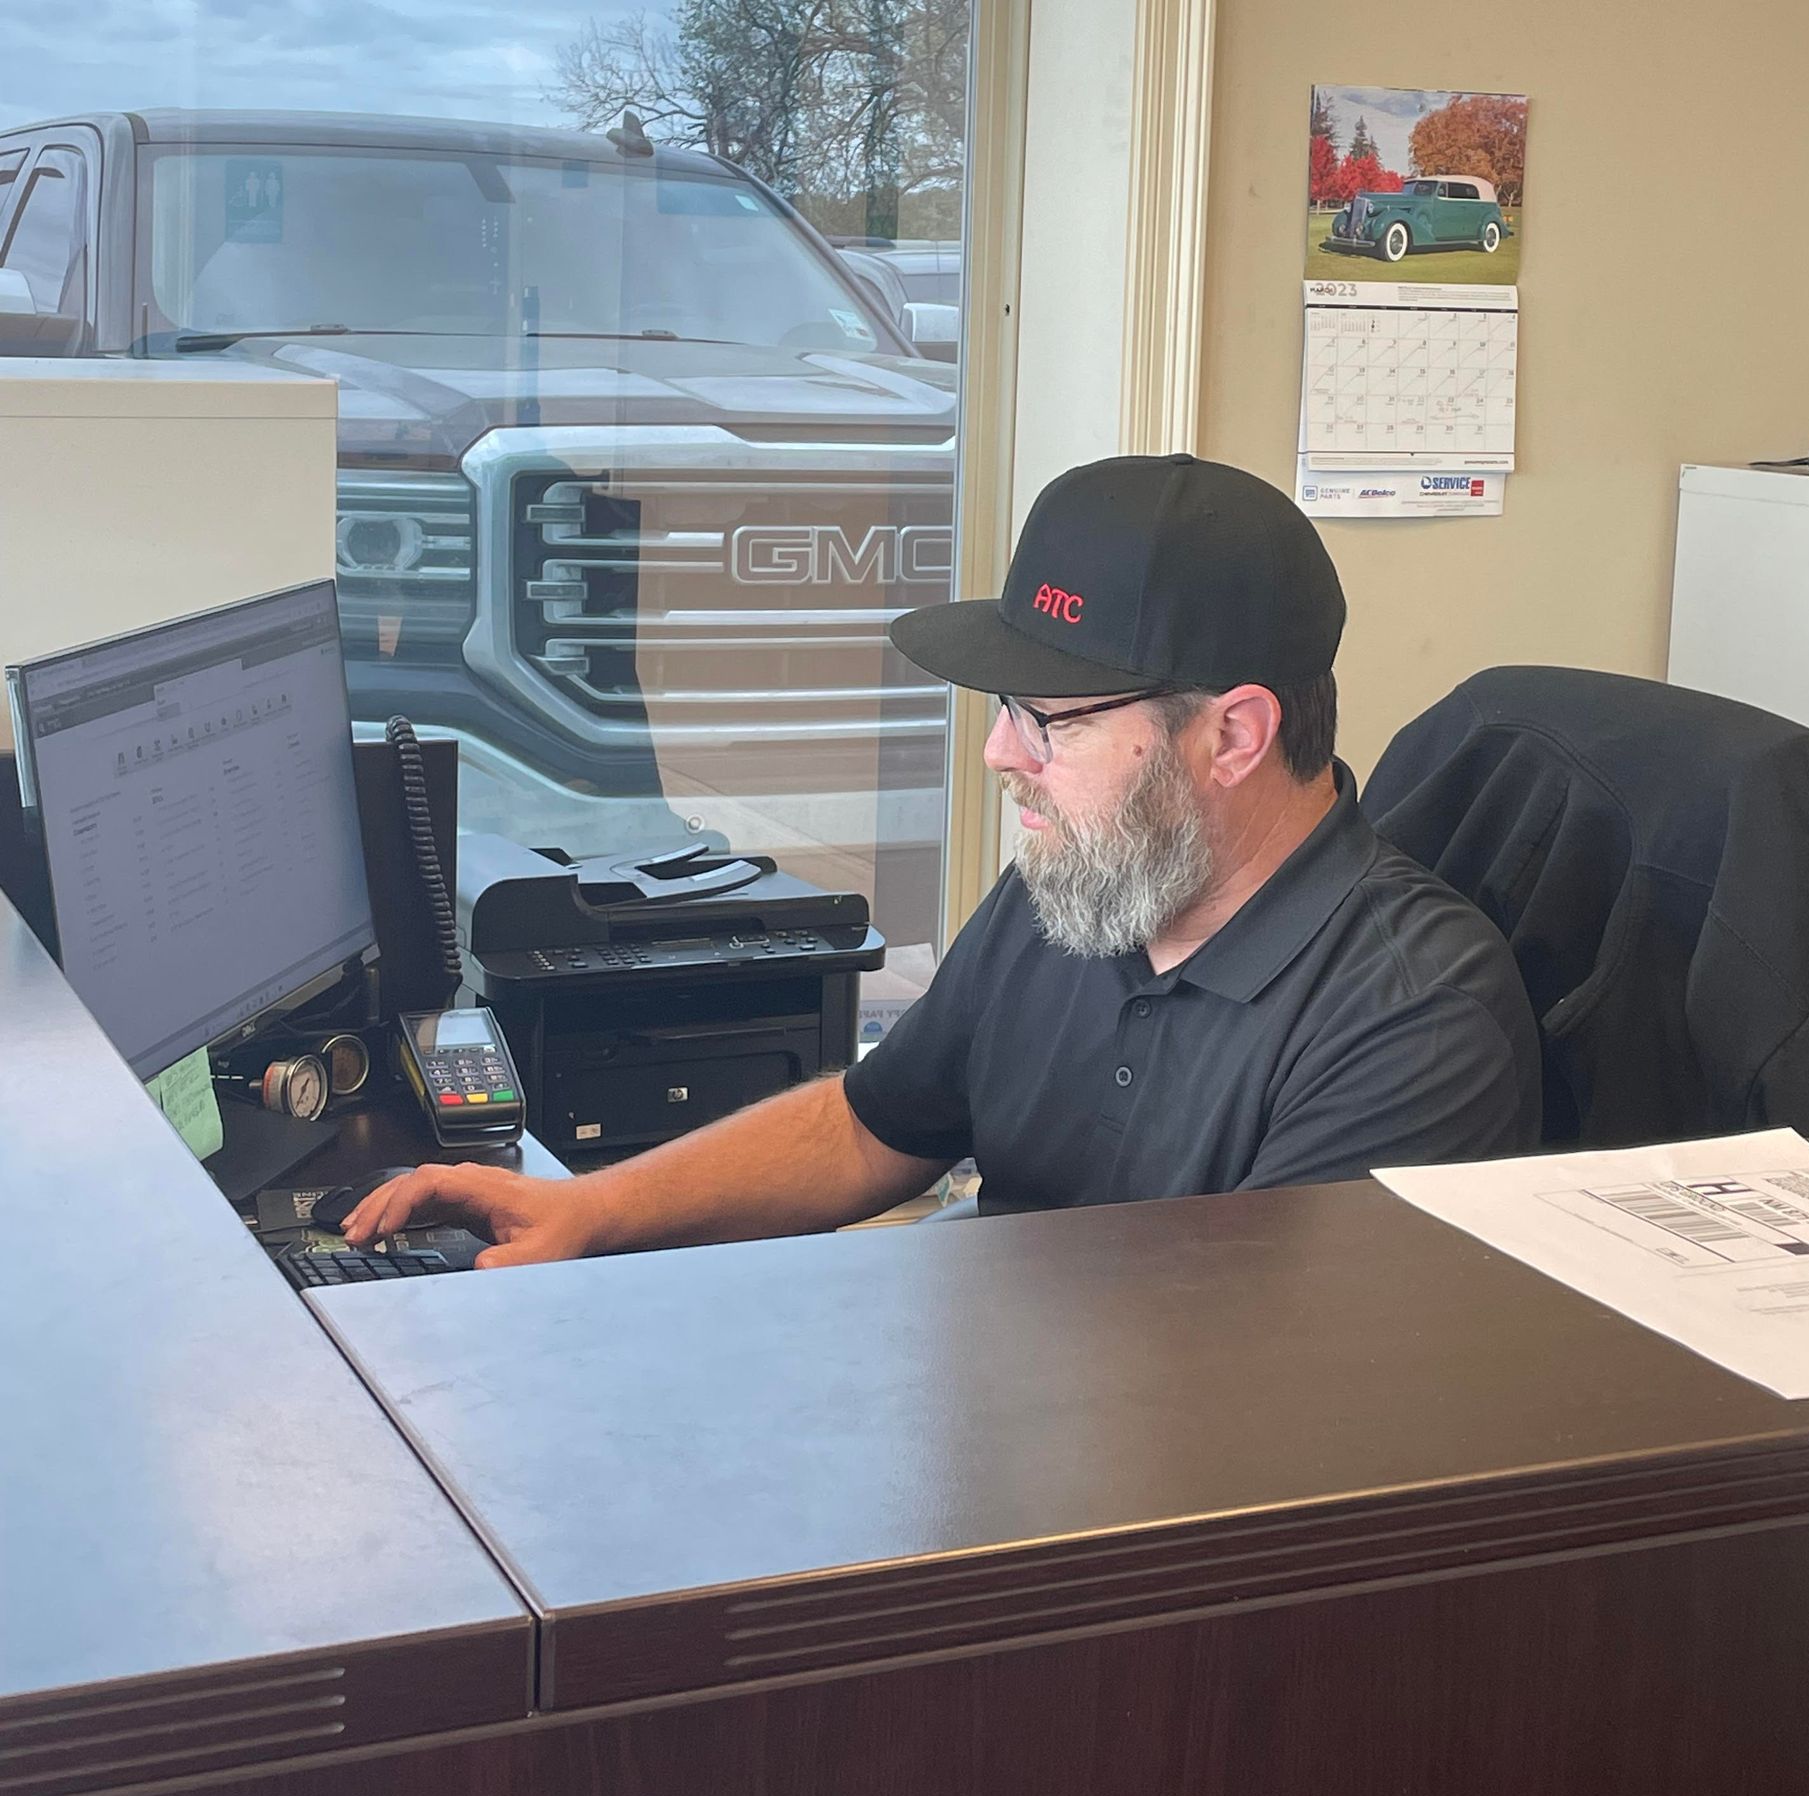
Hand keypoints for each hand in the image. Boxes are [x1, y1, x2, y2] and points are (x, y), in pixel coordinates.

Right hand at [339, 1162, 599, 1268]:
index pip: (429, 1183)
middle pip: (411, 1183)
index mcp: (483, 1187)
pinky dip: (397, 1215)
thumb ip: (509, 1262)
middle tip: (352, 1234)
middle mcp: (470, 1183)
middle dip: (378, 1206)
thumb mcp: (541, 1251)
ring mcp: (466, 1191)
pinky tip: (381, 1230)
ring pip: (412, 1190)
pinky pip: (422, 1203)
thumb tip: (478, 1269)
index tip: (383, 1229)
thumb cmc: (564, 1225)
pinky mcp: (465, 1204)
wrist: (582, 1213)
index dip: (400, 1203)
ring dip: (381, 1207)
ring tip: (353, 1231)